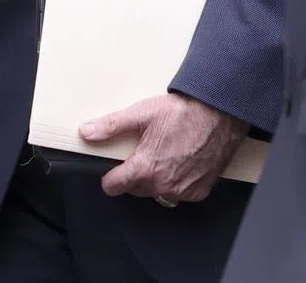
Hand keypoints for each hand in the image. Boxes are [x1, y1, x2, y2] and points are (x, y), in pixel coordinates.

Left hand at [80, 92, 248, 202]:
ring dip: (155, 178)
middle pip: (135, 188)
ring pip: (157, 191)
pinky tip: (179, 161)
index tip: (111, 170)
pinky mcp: (199, 191)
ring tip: (162, 153)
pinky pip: (179, 193)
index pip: (114, 186)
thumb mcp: (141, 114)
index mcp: (145, 168)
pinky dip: (176, 181)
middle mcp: (163, 185)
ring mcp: (182, 191)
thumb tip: (87, 133)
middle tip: (142, 150)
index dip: (109, 177)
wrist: (219, 115)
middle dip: (134, 173)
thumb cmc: (182, 113)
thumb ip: (111, 126)